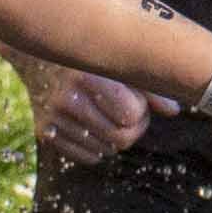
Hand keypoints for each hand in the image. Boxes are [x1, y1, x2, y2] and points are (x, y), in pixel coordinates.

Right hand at [21, 51, 154, 163]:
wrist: (37, 55)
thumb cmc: (90, 58)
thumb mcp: (120, 63)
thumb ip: (149, 87)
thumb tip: (173, 111)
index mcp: (88, 74)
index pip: (131, 115)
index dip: (141, 111)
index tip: (137, 99)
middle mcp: (67, 97)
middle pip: (120, 139)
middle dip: (133, 130)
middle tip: (131, 116)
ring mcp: (53, 117)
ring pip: (106, 151)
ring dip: (115, 138)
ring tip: (110, 116)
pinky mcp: (44, 131)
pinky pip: (87, 157)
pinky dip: (98, 148)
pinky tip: (94, 127)